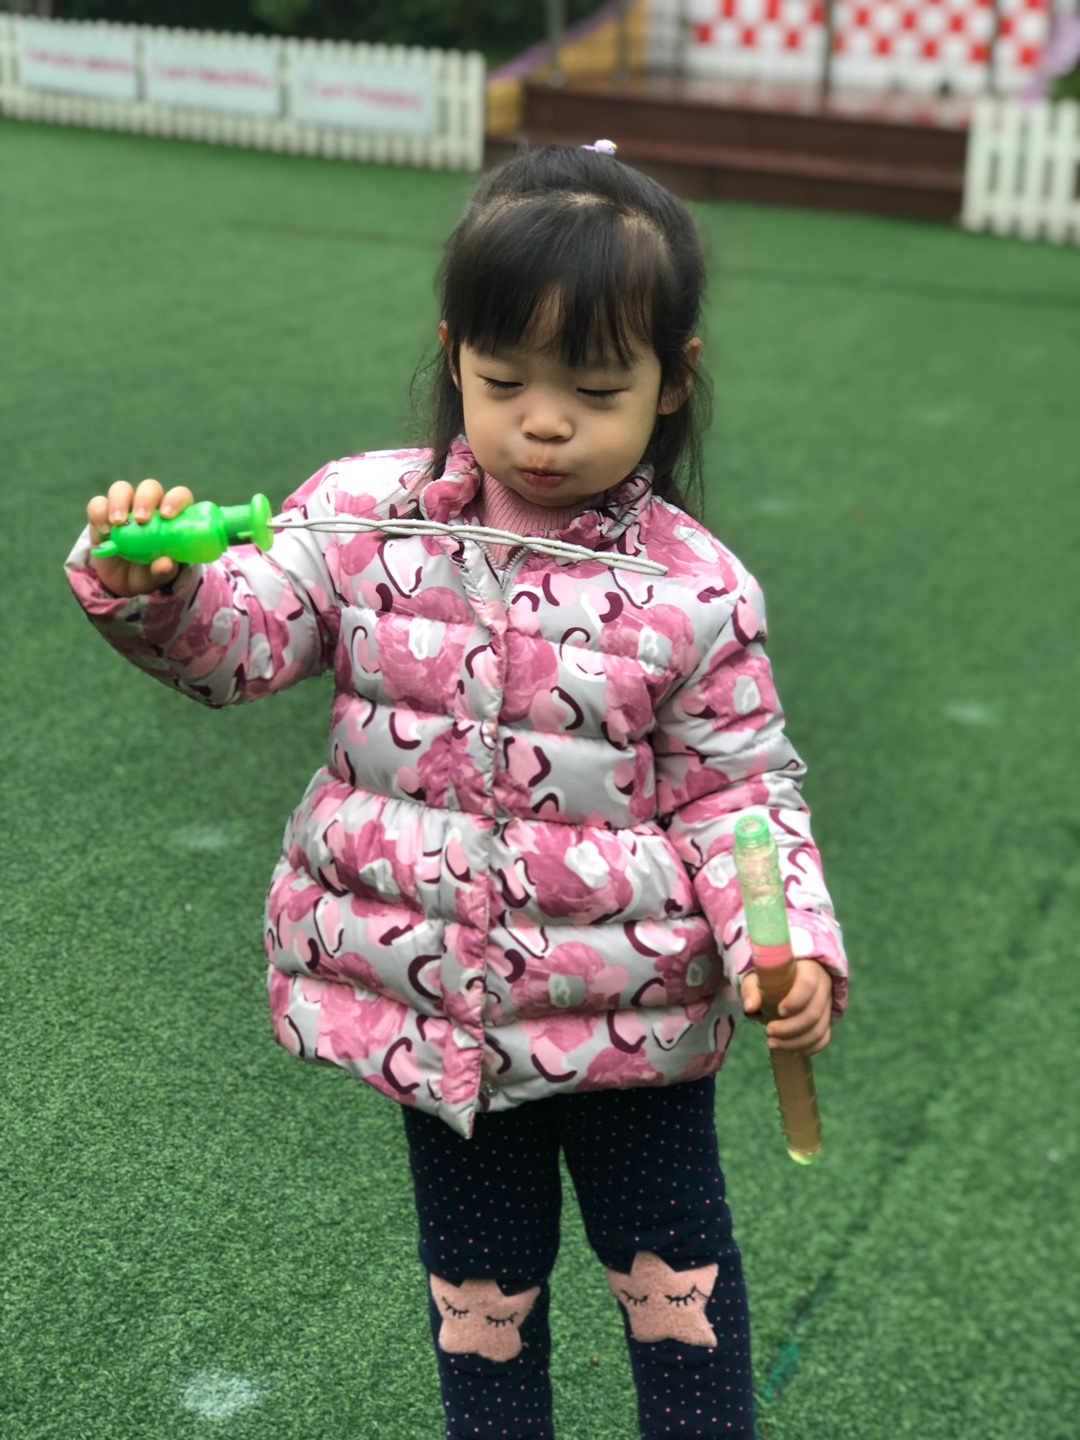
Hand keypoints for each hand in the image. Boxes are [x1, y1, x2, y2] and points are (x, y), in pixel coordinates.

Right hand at [88, 478, 193, 596]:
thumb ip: (164, 570)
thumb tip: (165, 563)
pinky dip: (99, 513)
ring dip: (120, 501)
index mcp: (172, 517)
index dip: (175, 500)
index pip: (179, 496)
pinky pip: (98, 504)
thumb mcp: (159, 577)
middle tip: (141, 519)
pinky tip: (104, 531)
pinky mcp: (102, 515)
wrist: (123, 585)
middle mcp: (149, 506)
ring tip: (118, 523)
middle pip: (149, 487)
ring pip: (122, 489)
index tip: (167, 515)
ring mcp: (124, 508)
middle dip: (145, 499)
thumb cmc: (150, 574)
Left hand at [741, 959, 832, 1056]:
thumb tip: (750, 1007)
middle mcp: (823, 987)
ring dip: (796, 1042)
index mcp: (809, 968)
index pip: (809, 984)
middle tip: (768, 1032)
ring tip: (773, 1043)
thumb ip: (752, 989)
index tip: (779, 1011)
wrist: (785, 978)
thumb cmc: (771, 976)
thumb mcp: (758, 977)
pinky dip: (807, 1048)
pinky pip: (823, 1038)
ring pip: (819, 1030)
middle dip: (790, 1028)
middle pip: (814, 1013)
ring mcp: (827, 1005)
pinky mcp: (826, 1020)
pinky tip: (790, 1051)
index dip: (795, 1000)